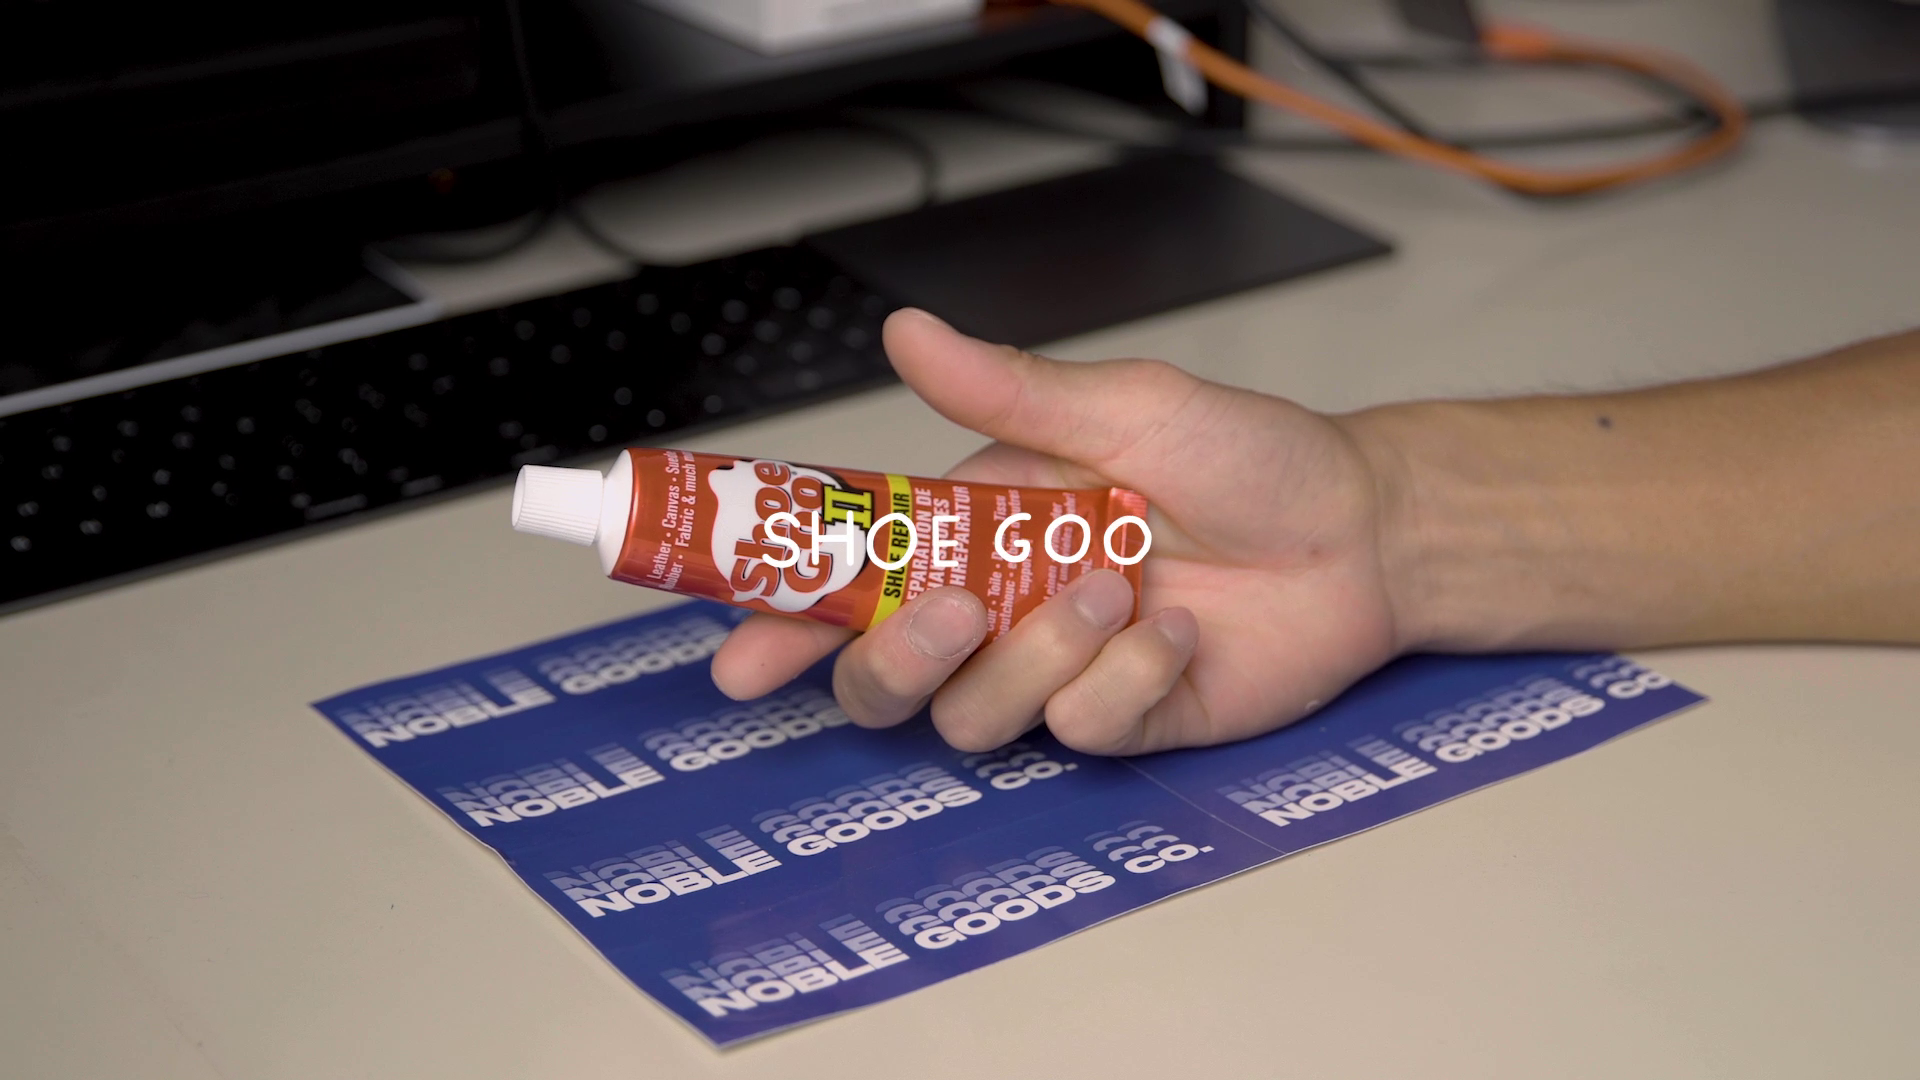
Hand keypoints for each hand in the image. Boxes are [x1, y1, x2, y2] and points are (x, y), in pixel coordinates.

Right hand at [710, 309, 1407, 754]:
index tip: (737, 645)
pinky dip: (1125, 680)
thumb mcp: (1123, 406)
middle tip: (959, 608)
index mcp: (975, 526)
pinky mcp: (1121, 723)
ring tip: (1123, 585)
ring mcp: (1056, 673)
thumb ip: (1007, 390)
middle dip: (895, 656)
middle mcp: (1001, 607)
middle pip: (881, 676)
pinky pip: (1076, 734)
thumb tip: (905, 333)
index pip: (850, 577)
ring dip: (1038, 653)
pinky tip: (1177, 629)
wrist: (1361, 532)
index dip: (781, 614)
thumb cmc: (1249, 457)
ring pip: (971, 717)